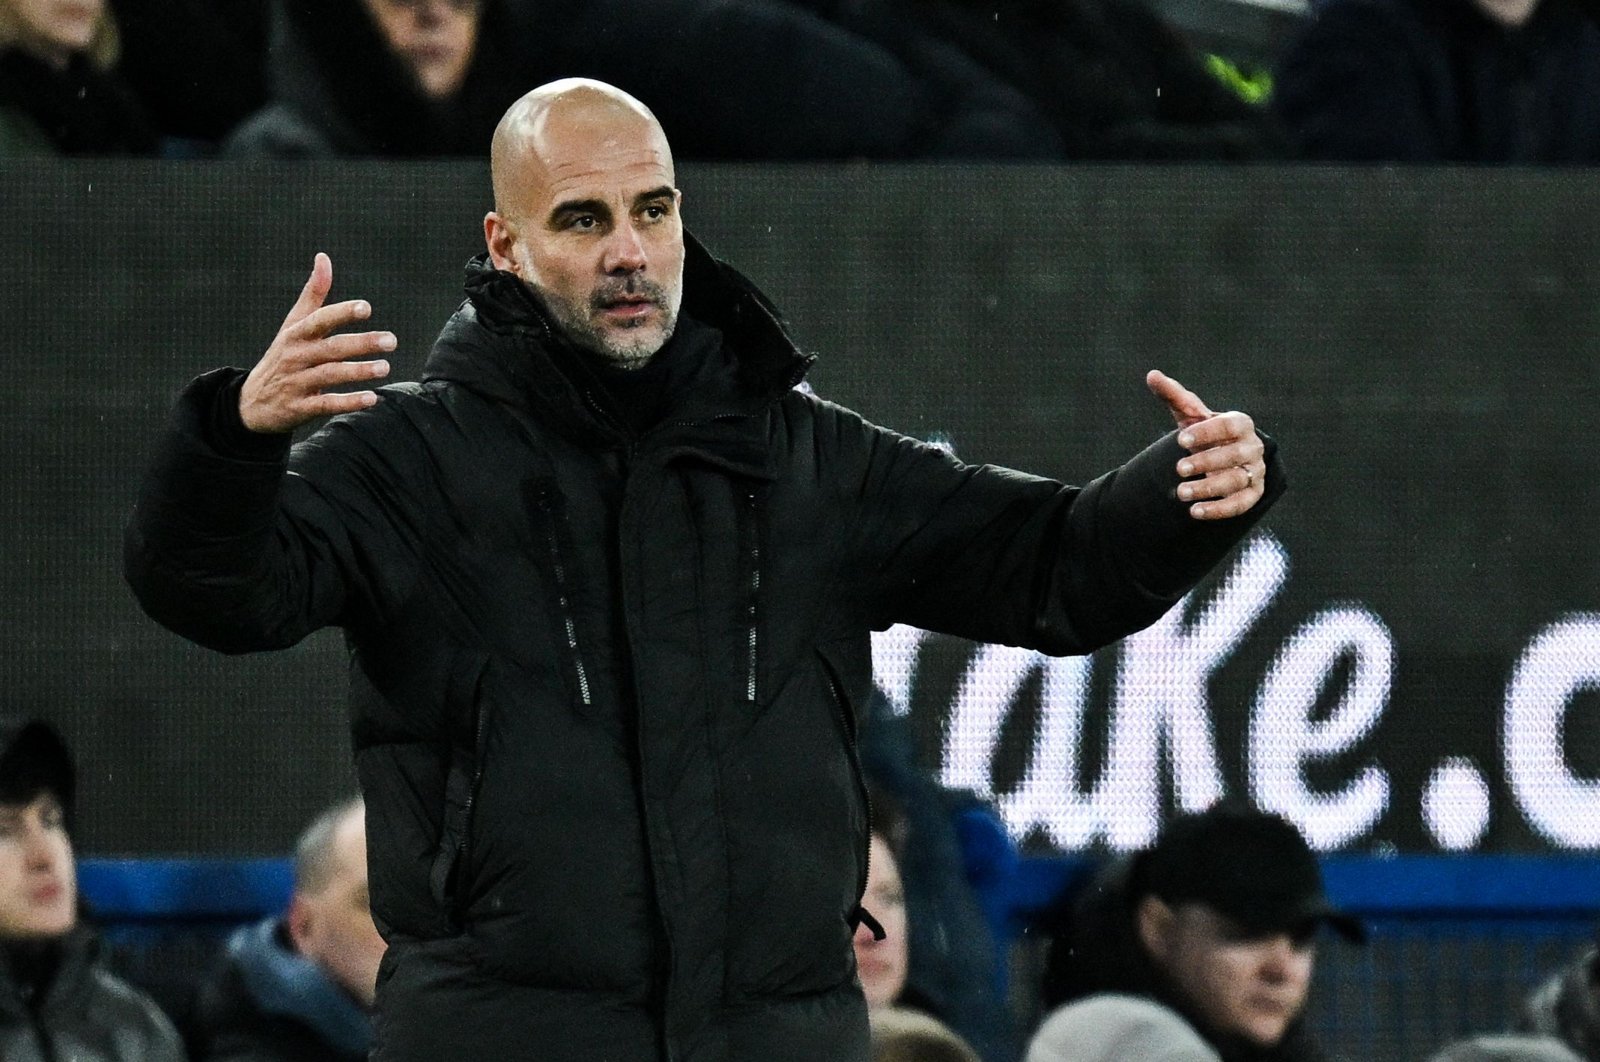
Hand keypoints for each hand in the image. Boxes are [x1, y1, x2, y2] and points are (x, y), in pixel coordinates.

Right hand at [239, 253, 393, 432]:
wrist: (252, 402)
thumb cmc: (282, 356)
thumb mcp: (293, 324)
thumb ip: (313, 294)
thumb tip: (324, 257)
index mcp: (296, 334)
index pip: (319, 320)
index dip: (341, 313)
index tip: (366, 308)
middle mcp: (296, 356)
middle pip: (331, 348)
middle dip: (361, 343)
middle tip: (391, 341)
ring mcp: (296, 382)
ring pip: (330, 375)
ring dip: (358, 371)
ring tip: (385, 367)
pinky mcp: (299, 408)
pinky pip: (326, 404)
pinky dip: (348, 402)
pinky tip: (371, 398)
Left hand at [1145, 369, 1264, 520]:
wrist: (1219, 458)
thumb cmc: (1204, 432)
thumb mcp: (1189, 414)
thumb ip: (1174, 395)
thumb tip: (1152, 375)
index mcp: (1241, 423)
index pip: (1229, 426)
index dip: (1207, 432)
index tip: (1180, 439)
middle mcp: (1253, 447)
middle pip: (1235, 455)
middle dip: (1206, 462)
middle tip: (1178, 468)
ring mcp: (1255, 471)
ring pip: (1236, 481)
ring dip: (1208, 488)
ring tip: (1180, 493)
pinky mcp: (1253, 494)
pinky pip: (1240, 504)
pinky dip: (1218, 510)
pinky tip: (1195, 511)